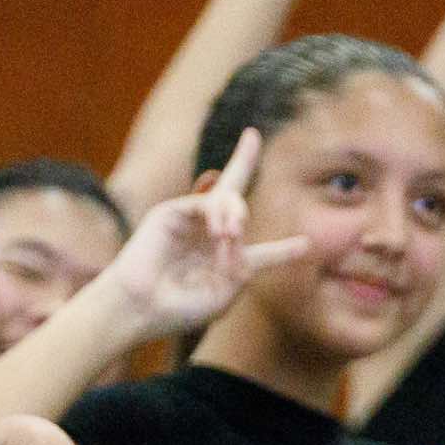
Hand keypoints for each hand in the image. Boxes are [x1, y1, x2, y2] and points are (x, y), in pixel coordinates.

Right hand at [107, 127, 311, 339]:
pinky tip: (221, 233)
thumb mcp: (226, 291)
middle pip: (231, 194)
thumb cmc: (180, 308)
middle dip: (243, 160)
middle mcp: (207, 239)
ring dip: (236, 215)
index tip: (304, 245)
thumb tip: (238, 231)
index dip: (282, 251)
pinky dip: (219, 215)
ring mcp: (189, 223)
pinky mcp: (171, 213)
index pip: (258, 253)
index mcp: (224, 265)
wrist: (141, 308)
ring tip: (230, 235)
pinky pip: (206, 202)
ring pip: (226, 198)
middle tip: (251, 136)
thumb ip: (244, 260)